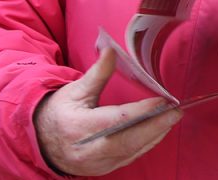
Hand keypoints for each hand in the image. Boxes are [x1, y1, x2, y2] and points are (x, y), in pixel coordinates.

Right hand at [34, 48, 181, 175]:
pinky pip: (130, 157)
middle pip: (127, 141)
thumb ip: (97, 73)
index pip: (114, 120)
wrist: (43, 142)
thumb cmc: (60, 112)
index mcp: (77, 126)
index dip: (140, 112)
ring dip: (154, 135)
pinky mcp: (103, 169)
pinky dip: (146, 144)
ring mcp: (95, 163)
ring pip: (131, 152)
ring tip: (171, 118)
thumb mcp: (75, 90)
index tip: (161, 100)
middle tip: (175, 112)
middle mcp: (86, 150)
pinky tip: (159, 131)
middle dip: (155, 127)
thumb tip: (110, 50)